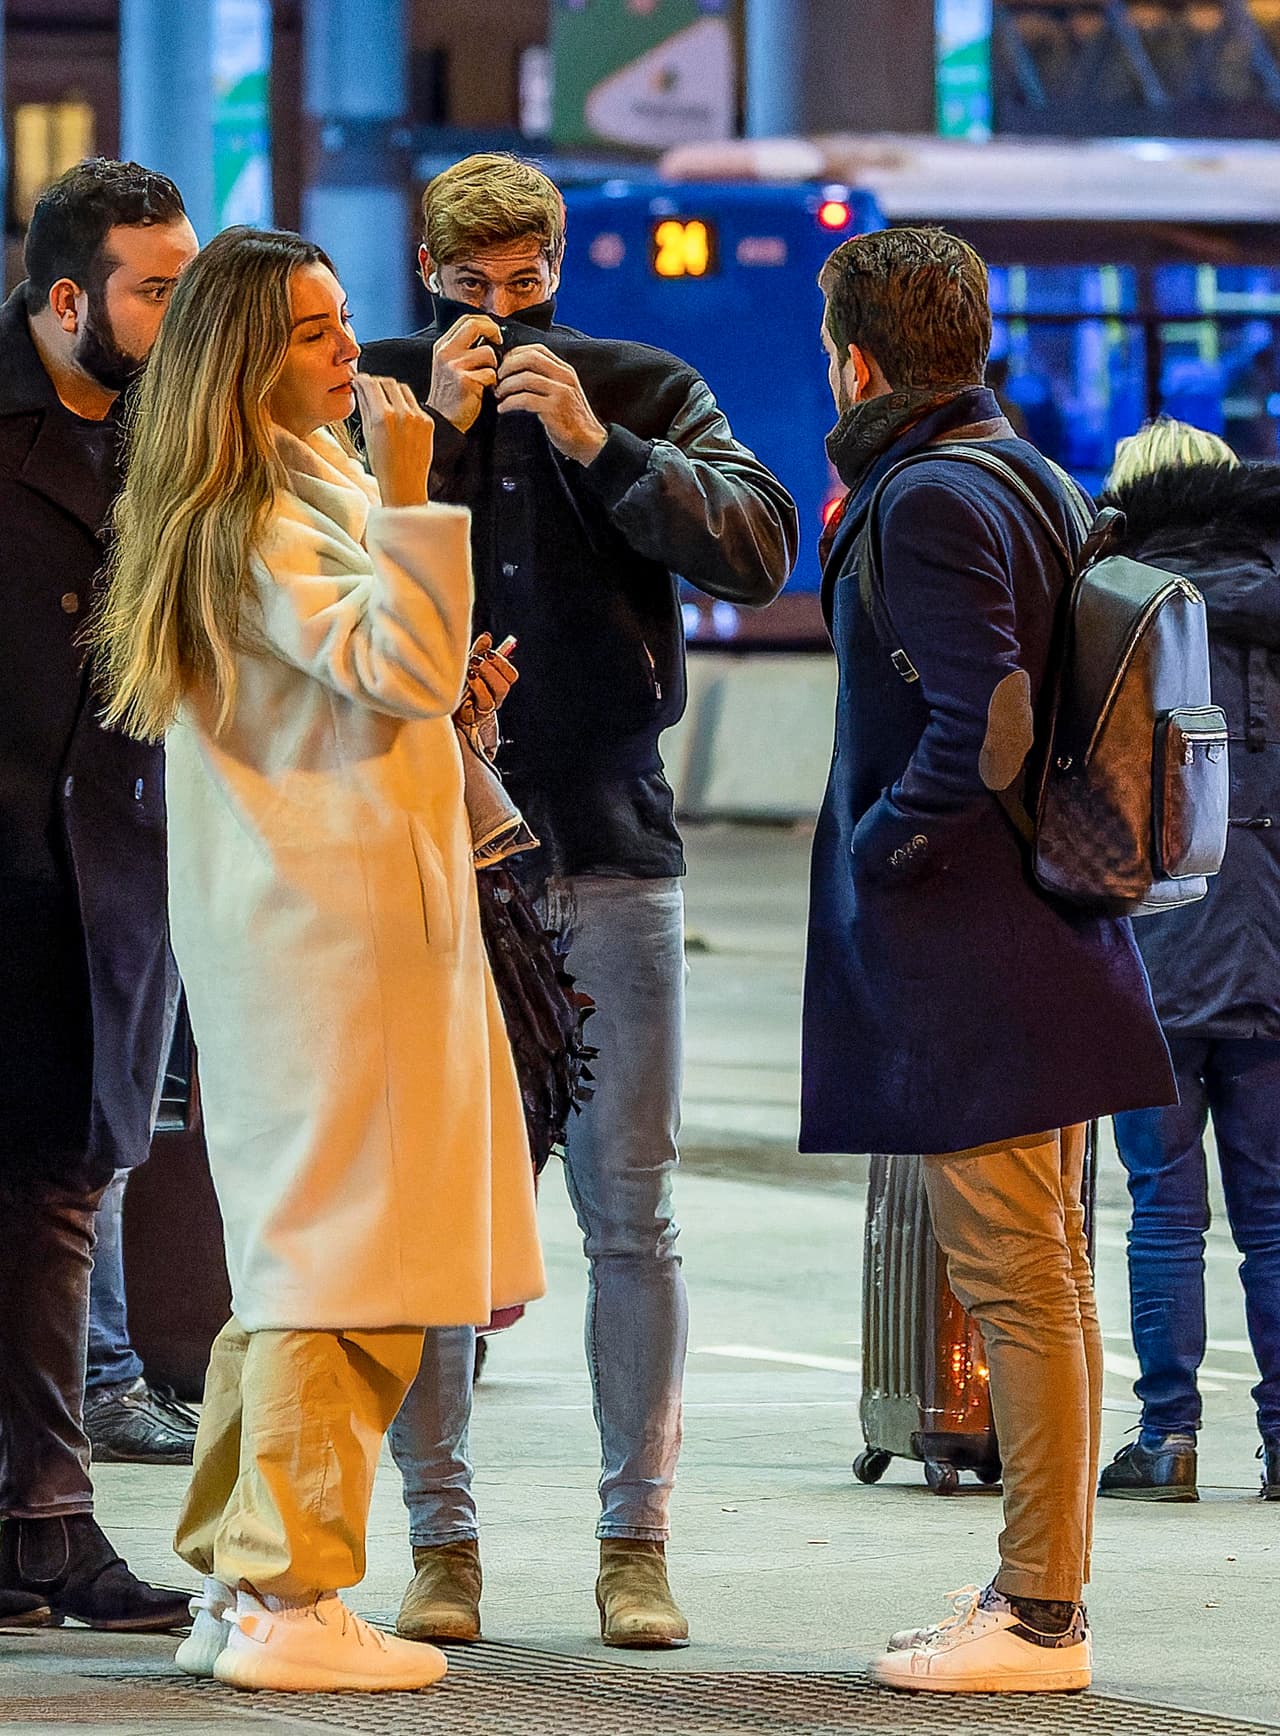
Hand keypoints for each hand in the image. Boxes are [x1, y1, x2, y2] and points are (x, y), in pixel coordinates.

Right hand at [353, 375, 434, 506]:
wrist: (405, 485)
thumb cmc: (384, 466)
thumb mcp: (368, 436)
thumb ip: (365, 408)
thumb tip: (362, 390)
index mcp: (383, 417)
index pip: (371, 384)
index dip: (363, 379)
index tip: (359, 380)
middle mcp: (402, 414)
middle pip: (389, 382)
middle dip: (378, 382)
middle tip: (371, 388)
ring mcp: (418, 417)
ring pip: (403, 390)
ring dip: (392, 390)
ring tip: (385, 401)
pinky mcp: (428, 422)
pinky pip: (415, 404)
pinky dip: (405, 405)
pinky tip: (399, 417)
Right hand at [427, 314, 501, 432]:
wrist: (443, 422)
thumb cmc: (453, 395)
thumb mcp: (451, 366)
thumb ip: (465, 349)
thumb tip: (491, 333)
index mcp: (442, 346)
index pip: (466, 319)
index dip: (485, 322)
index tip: (494, 334)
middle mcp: (445, 352)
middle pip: (475, 326)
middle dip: (493, 331)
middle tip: (500, 343)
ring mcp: (454, 366)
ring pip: (488, 353)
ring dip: (494, 366)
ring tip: (487, 378)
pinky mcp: (465, 381)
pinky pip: (491, 373)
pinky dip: (493, 383)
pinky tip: (485, 391)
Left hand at [455, 633, 518, 742]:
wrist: (450, 712)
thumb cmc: (462, 686)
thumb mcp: (470, 667)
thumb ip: (479, 653)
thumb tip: (487, 637)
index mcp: (497, 684)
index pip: (510, 675)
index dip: (502, 663)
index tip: (488, 653)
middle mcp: (494, 699)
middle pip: (503, 687)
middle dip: (490, 672)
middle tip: (475, 662)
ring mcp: (482, 710)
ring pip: (489, 701)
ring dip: (479, 685)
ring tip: (467, 675)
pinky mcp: (470, 719)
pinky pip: (473, 713)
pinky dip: (468, 703)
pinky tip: (462, 695)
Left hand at [495, 344, 608, 465]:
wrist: (589, 442)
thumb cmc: (571, 419)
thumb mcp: (563, 391)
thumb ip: (547, 378)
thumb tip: (518, 371)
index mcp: (564, 370)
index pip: (536, 349)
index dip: (514, 355)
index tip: (503, 367)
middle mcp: (564, 377)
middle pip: (529, 358)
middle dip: (507, 367)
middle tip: (497, 380)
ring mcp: (560, 392)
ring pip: (525, 378)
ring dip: (506, 386)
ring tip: (498, 396)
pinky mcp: (554, 409)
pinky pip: (525, 400)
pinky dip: (509, 403)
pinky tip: (503, 408)